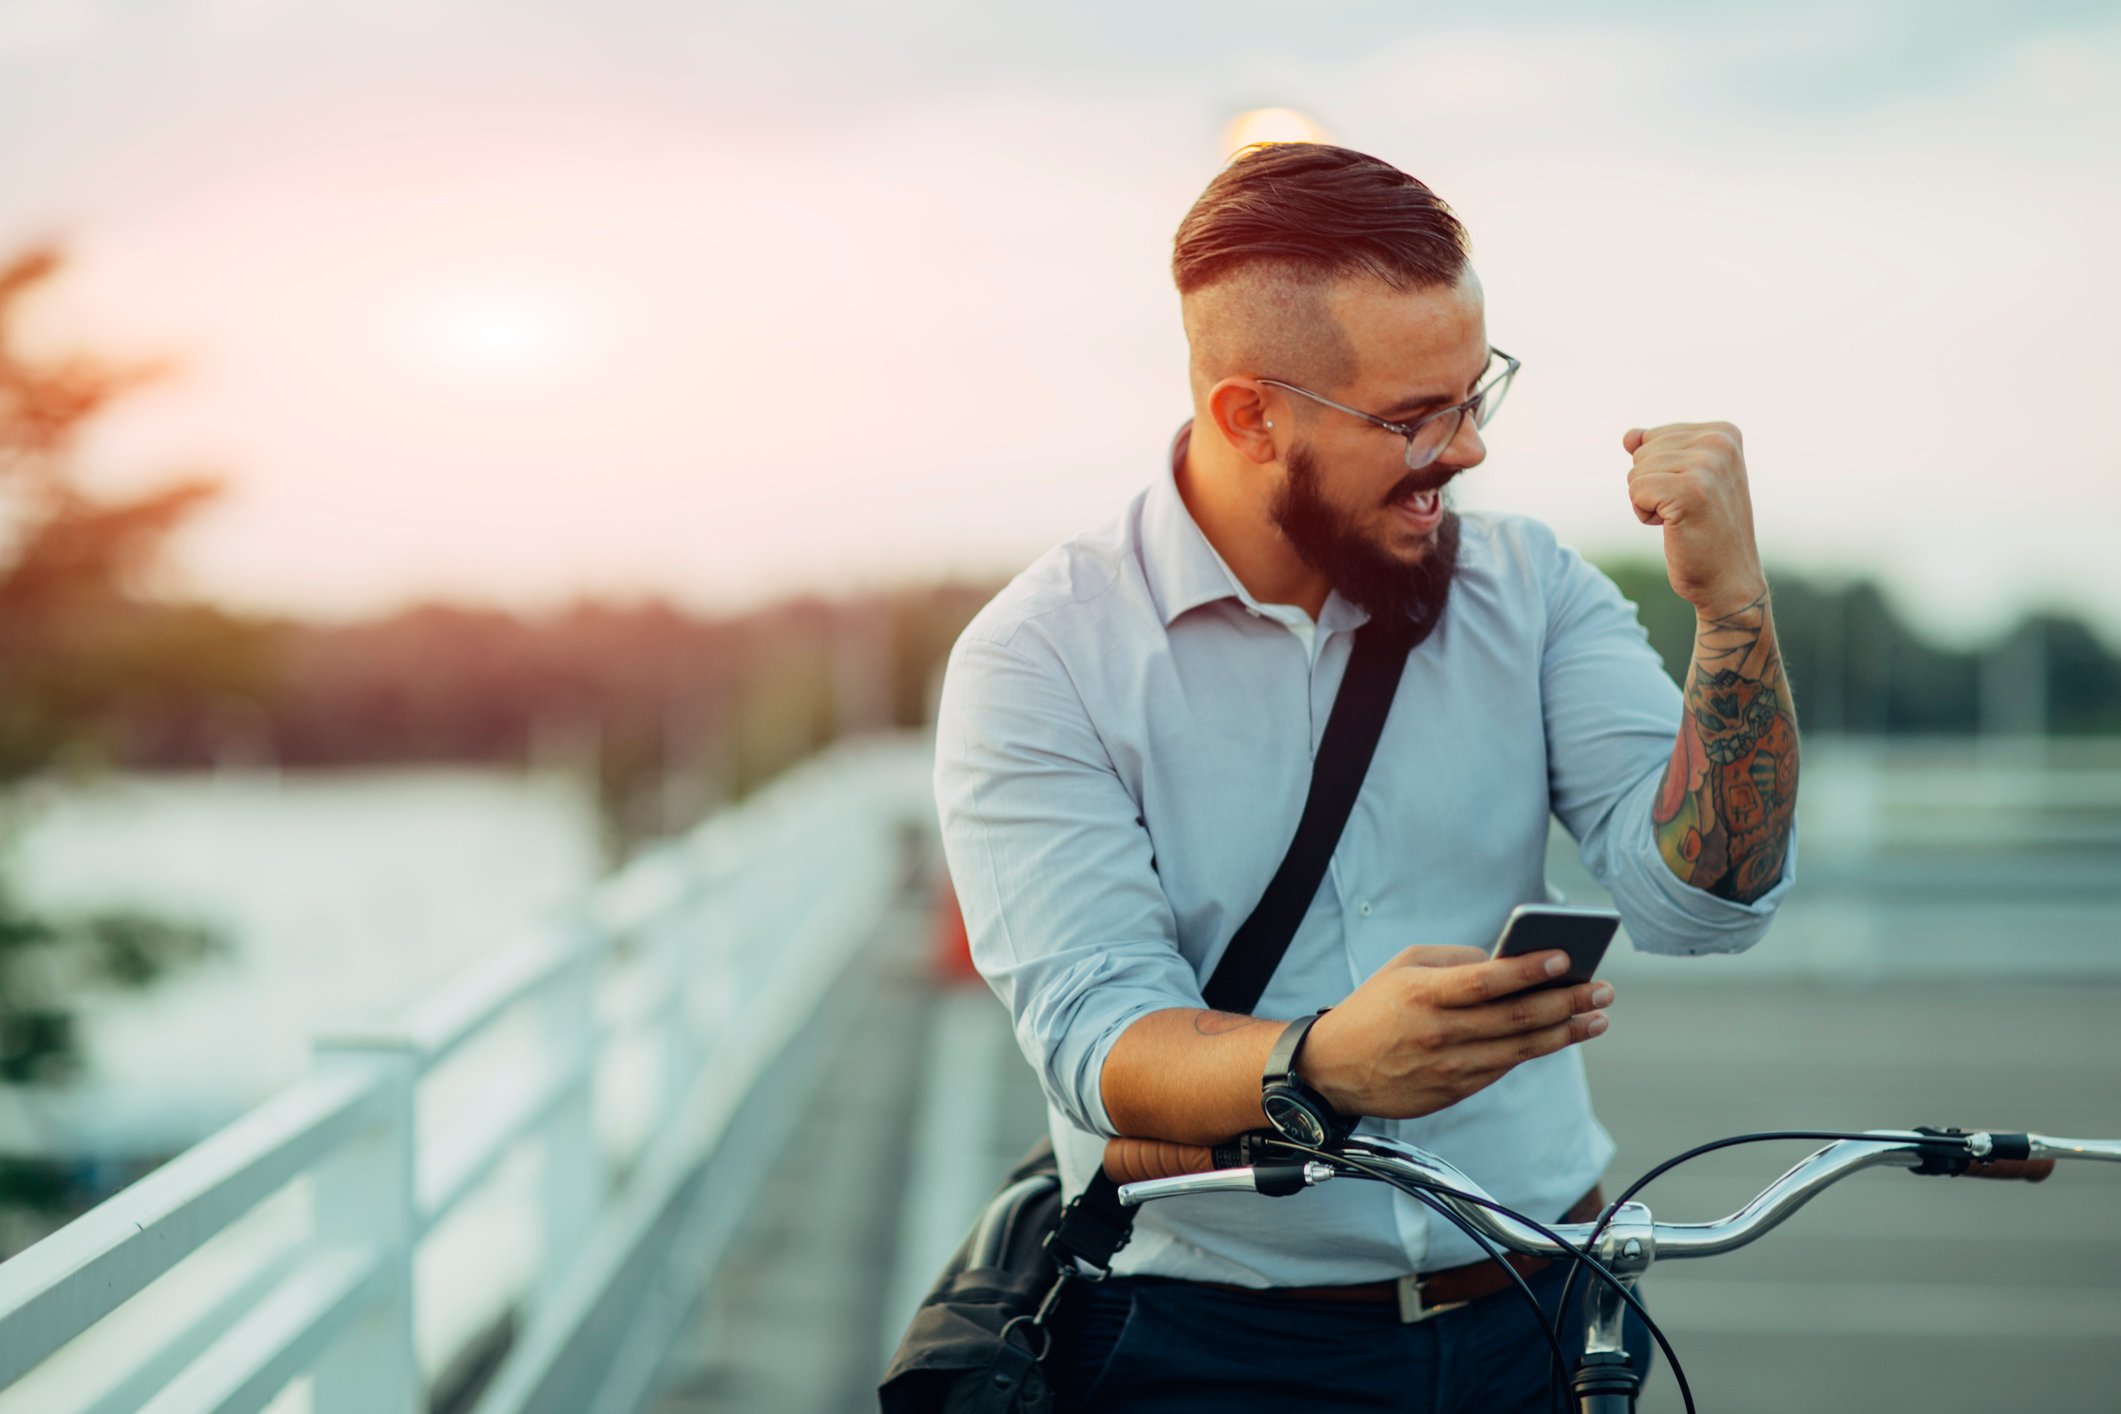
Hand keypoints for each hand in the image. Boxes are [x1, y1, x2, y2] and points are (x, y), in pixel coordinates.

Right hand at [1299, 944, 1610, 1119]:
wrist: (1334, 1069)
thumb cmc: (1373, 1009)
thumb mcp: (1403, 968)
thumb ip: (1454, 960)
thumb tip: (1506, 962)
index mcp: (1423, 995)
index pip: (1486, 982)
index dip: (1528, 970)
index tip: (1565, 958)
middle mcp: (1439, 1033)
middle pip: (1516, 1018)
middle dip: (1566, 1002)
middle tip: (1601, 990)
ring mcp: (1448, 1068)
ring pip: (1520, 1049)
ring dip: (1565, 1032)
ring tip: (1597, 1017)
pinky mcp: (1454, 1091)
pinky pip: (1503, 1068)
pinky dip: (1534, 1050)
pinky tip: (1560, 1035)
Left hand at [1623, 422, 1766, 618]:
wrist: (1728, 580)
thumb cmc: (1704, 531)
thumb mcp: (1684, 480)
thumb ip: (1657, 451)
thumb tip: (1628, 436)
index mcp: (1724, 432)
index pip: (1652, 437)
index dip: (1660, 472)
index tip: (1693, 495)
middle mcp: (1720, 442)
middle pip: (1642, 452)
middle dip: (1651, 486)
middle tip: (1687, 510)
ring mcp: (1708, 465)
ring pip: (1635, 472)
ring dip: (1649, 502)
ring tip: (1684, 519)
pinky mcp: (1691, 490)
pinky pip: (1636, 491)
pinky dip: (1645, 514)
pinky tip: (1675, 527)